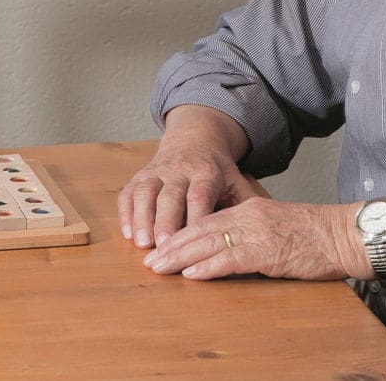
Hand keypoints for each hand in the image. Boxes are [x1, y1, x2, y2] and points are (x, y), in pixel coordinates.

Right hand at [118, 136, 257, 248]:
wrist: (195, 139)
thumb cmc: (217, 170)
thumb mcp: (236, 180)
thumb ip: (245, 203)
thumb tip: (260, 231)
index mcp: (206, 172)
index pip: (199, 196)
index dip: (195, 217)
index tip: (194, 242)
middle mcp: (179, 170)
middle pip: (170, 196)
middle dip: (164, 221)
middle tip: (162, 247)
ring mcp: (157, 171)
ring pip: (146, 193)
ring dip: (142, 218)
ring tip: (142, 244)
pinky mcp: (140, 175)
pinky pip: (128, 192)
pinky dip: (126, 213)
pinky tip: (128, 233)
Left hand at [142, 197, 361, 280]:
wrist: (345, 233)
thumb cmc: (317, 235)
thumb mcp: (278, 226)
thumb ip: (253, 233)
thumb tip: (231, 249)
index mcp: (250, 208)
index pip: (206, 220)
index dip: (181, 234)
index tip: (163, 246)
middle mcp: (248, 216)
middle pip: (200, 230)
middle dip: (172, 246)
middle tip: (150, 260)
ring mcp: (257, 233)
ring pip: (209, 243)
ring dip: (180, 257)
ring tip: (159, 268)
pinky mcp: (267, 251)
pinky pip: (230, 259)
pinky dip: (208, 267)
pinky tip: (191, 275)